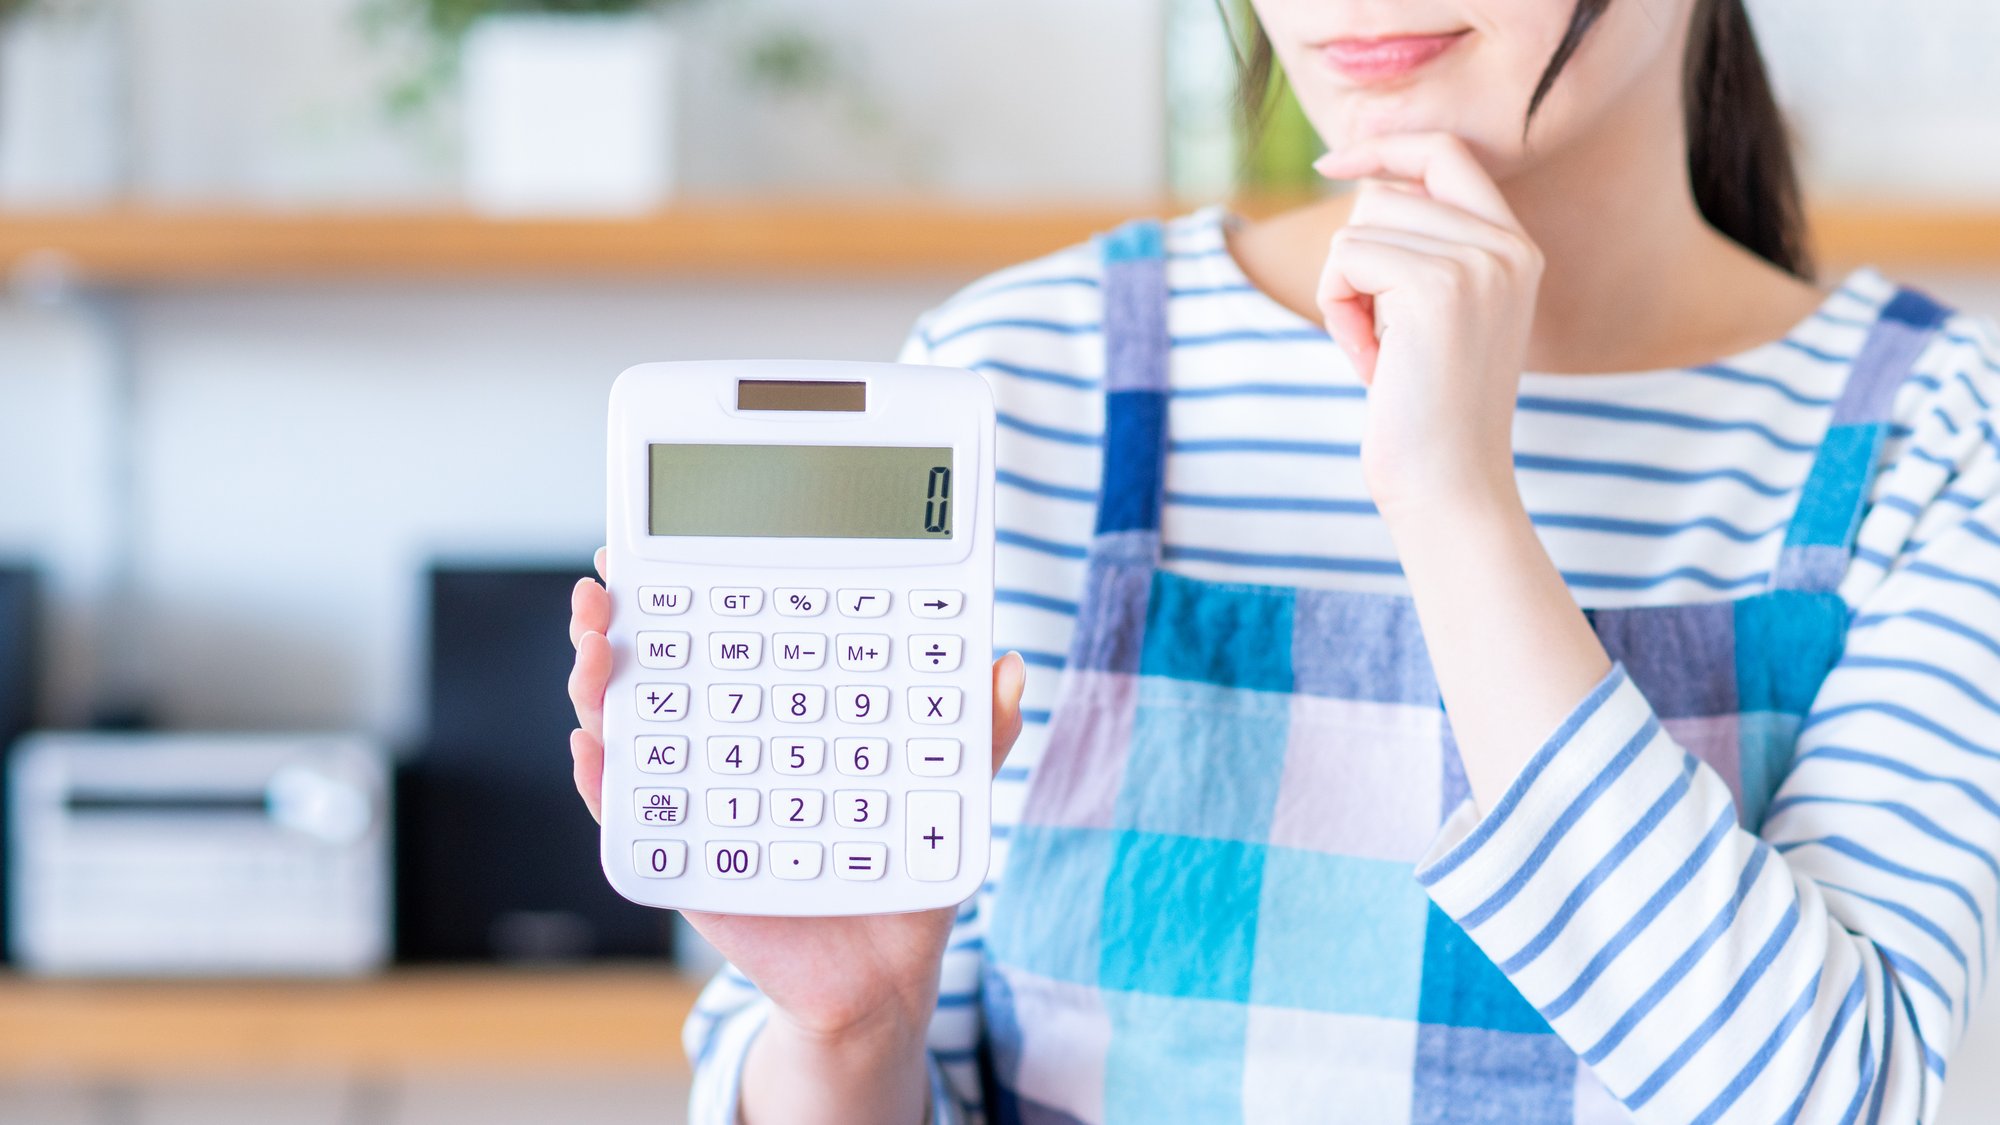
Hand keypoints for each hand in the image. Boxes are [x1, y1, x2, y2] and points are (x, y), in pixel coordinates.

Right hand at [567, 549, 1027, 1121]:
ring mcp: (696, 801)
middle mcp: (720, 747)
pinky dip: (604, 785)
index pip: (716, 638)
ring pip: (627, 735)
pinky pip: (630, 823)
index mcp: (772, 713)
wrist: (886, 974)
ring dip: (595, 689)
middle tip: (604, 589)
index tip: (652, 550)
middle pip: (650, 674)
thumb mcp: (946, 787)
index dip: (678, 592)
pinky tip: (597, 751)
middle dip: (614, 625)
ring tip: (594, 652)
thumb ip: (974, 729)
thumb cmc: (903, 866)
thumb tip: (1011, 665)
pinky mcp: (685, 863)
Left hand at [1313, 132, 1542, 517]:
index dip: (1384, 147)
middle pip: (1385, 192)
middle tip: (1379, 334)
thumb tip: (1364, 181)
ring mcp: (1478, 261)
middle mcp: (1507, 245)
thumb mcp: (1432, 315)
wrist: (1449, 483)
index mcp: (1516, 247)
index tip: (1329, 163)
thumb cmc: (1424, 410)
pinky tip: (1371, 362)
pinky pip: (1345, 258)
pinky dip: (1337, 310)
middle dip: (1356, 260)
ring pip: (1360, 224)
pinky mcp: (1437, 285)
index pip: (1445, 152)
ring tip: (1380, 352)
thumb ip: (1419, 248)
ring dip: (1344, 291)